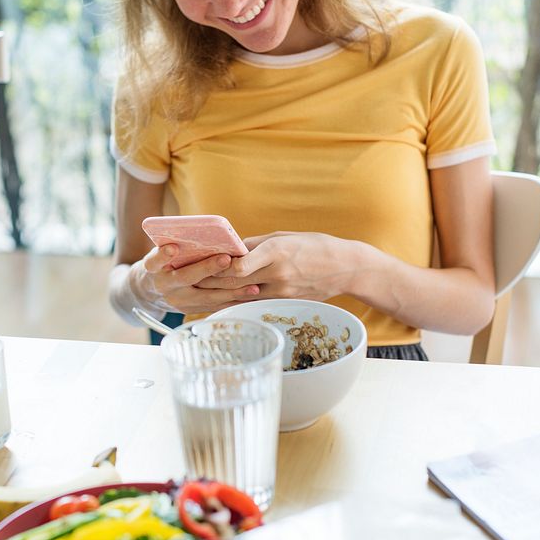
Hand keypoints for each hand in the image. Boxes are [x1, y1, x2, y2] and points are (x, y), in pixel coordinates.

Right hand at [130, 245, 259, 313]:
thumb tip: (202, 229)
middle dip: (207, 269)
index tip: (173, 247)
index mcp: (153, 269)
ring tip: (250, 284)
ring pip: (206, 297)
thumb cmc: (162, 263)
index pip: (155, 261)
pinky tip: (250, 295)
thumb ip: (174, 243)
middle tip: (226, 259)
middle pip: (185, 278)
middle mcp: (165, 287)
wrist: (151, 291)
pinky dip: (233, 301)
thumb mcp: (160, 251)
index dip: (163, 255)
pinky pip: (215, 306)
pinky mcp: (192, 310)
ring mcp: (179, 301)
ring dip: (230, 291)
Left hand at [198, 232, 358, 303]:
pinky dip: (239, 300)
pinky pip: (256, 302)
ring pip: (244, 295)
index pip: (239, 264)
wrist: (346, 267)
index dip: (217, 266)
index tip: (202, 262)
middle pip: (236, 281)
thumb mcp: (285, 237)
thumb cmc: (315, 245)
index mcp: (276, 250)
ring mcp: (282, 291)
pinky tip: (224, 300)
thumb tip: (231, 248)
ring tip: (202, 291)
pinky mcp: (286, 302)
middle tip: (192, 280)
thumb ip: (256, 244)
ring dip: (222, 293)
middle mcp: (278, 273)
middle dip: (212, 281)